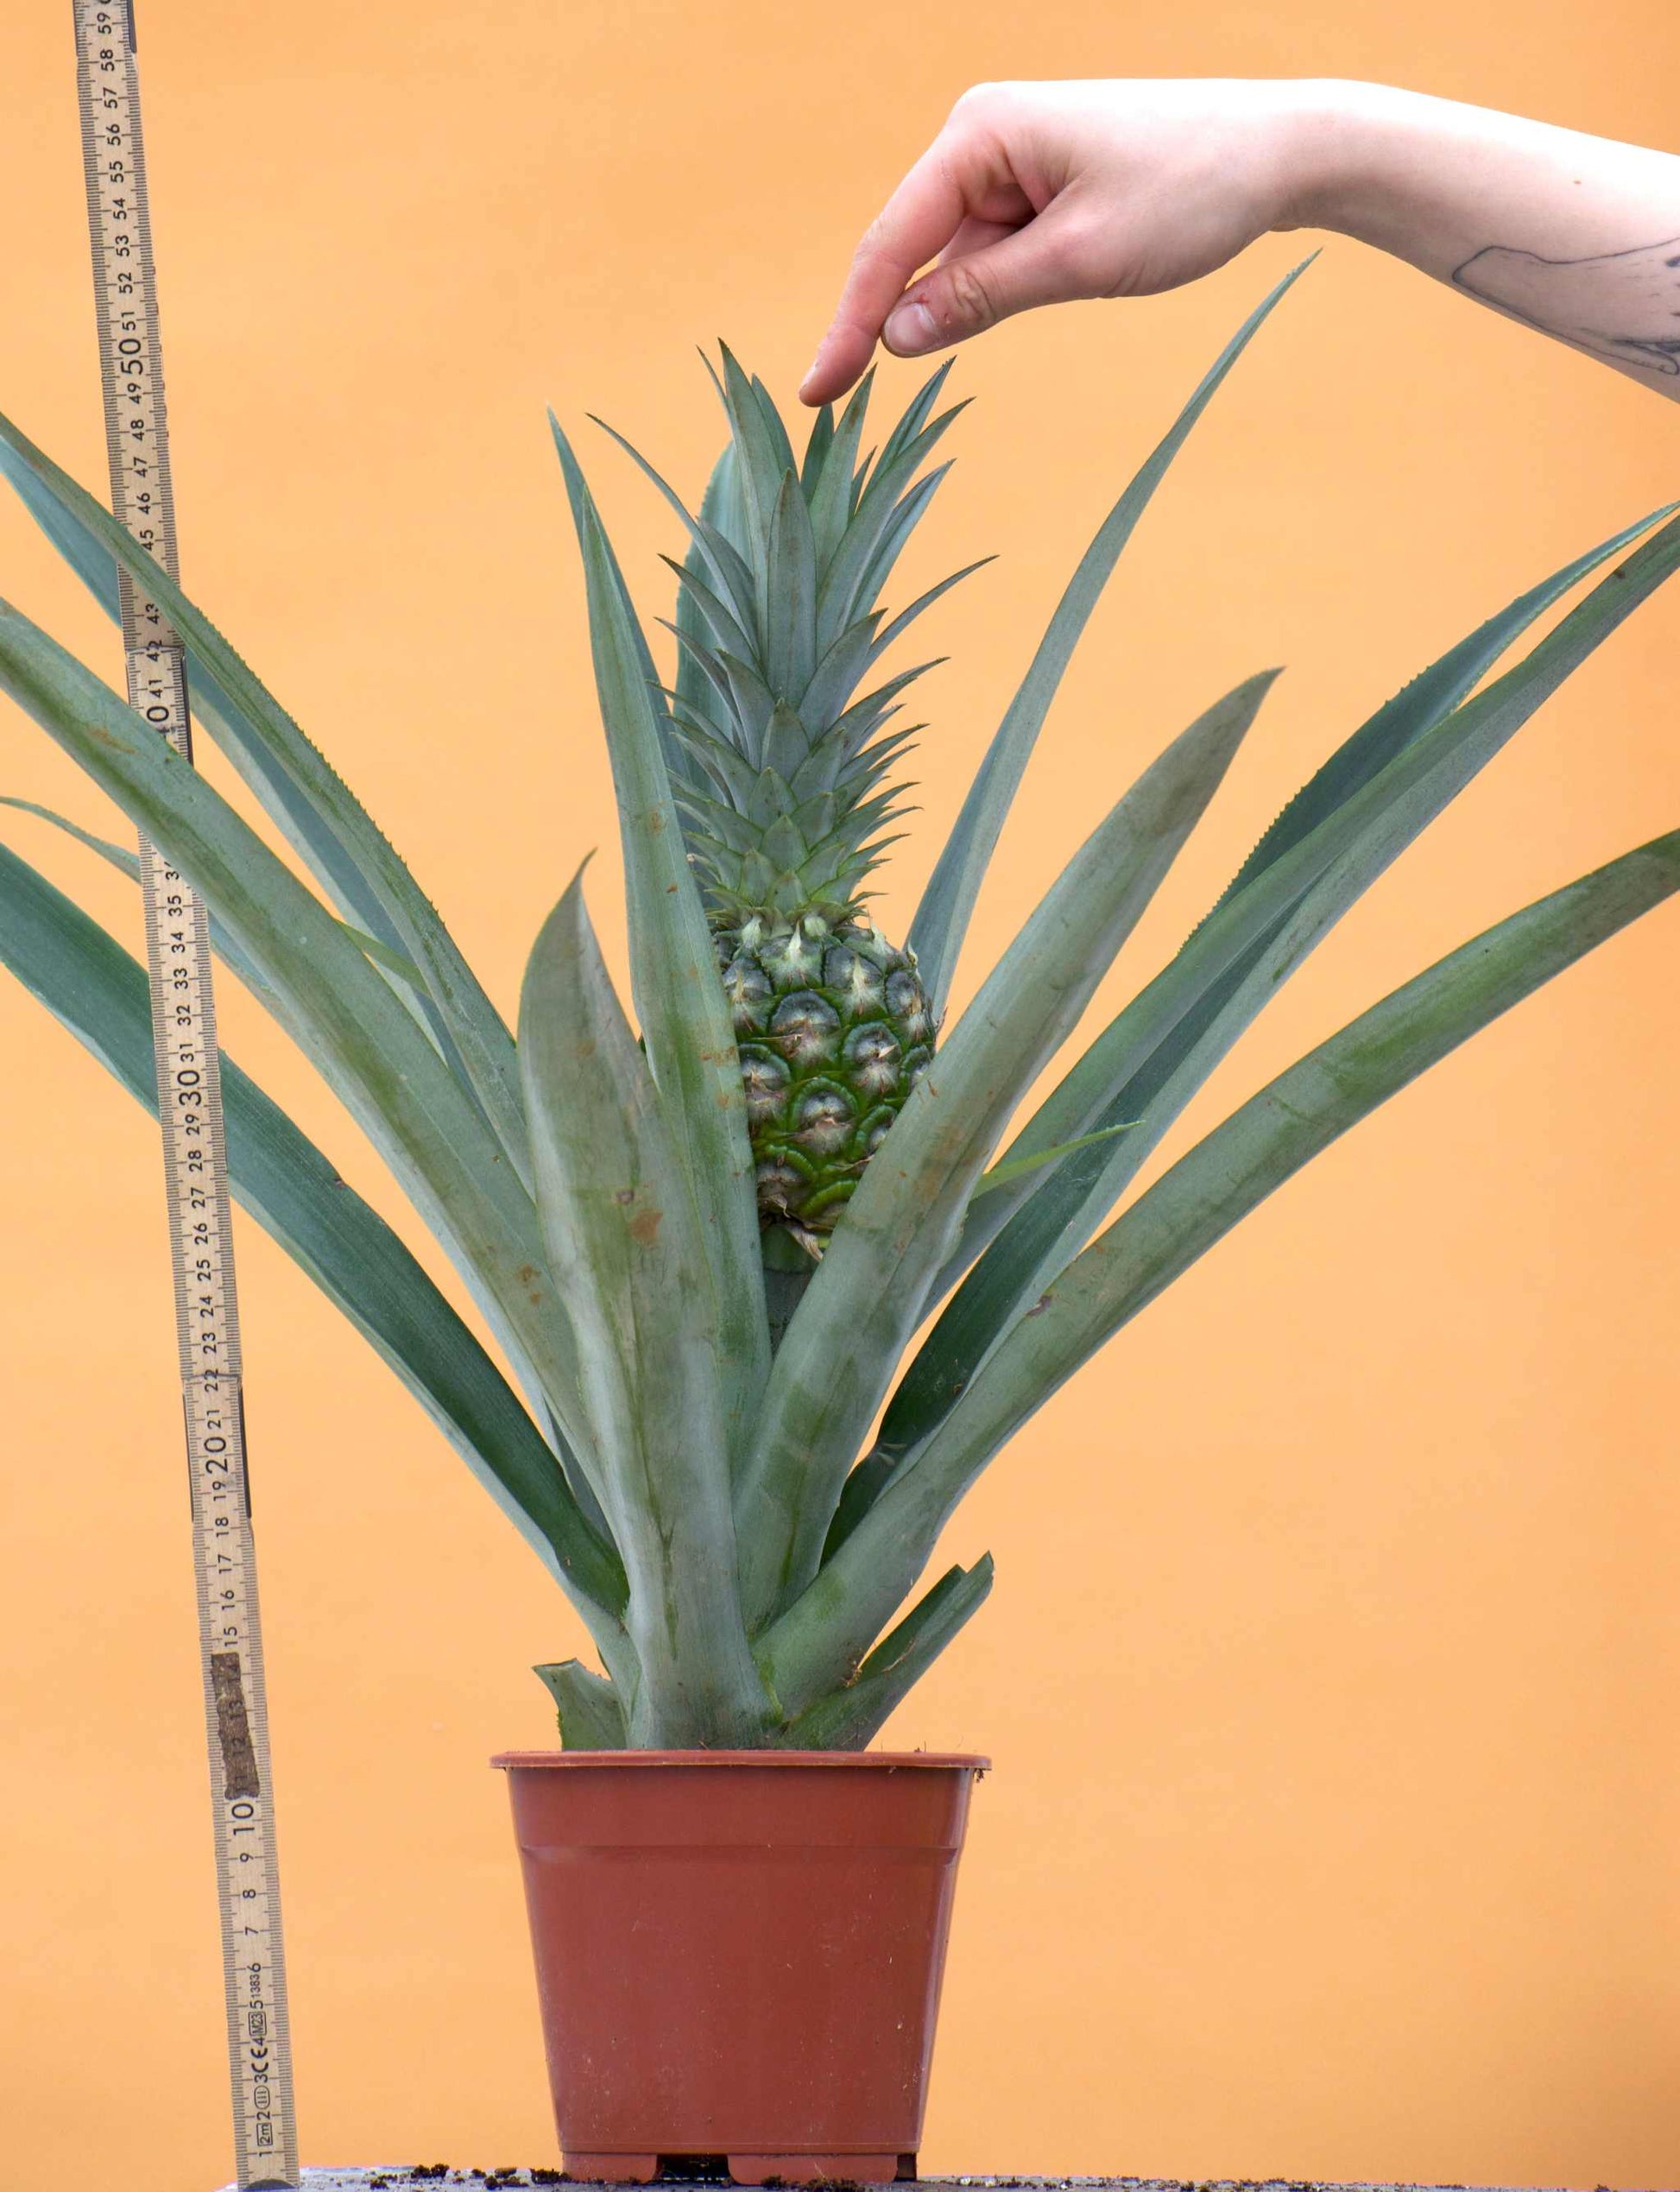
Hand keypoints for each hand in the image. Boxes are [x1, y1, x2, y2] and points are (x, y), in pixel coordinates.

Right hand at [800, 78, 1316, 403]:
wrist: (1282, 152)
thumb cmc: (1190, 191)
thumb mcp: (1081, 258)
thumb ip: (983, 298)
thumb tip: (898, 336)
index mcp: (980, 132)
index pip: (891, 243)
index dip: (850, 325)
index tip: (815, 394)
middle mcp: (983, 135)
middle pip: (914, 248)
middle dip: (901, 318)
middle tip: (859, 399)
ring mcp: (1012, 160)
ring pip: (962, 259)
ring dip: (983, 301)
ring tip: (1087, 268)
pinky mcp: (1041, 183)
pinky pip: (998, 253)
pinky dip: (1007, 289)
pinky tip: (1074, 275)